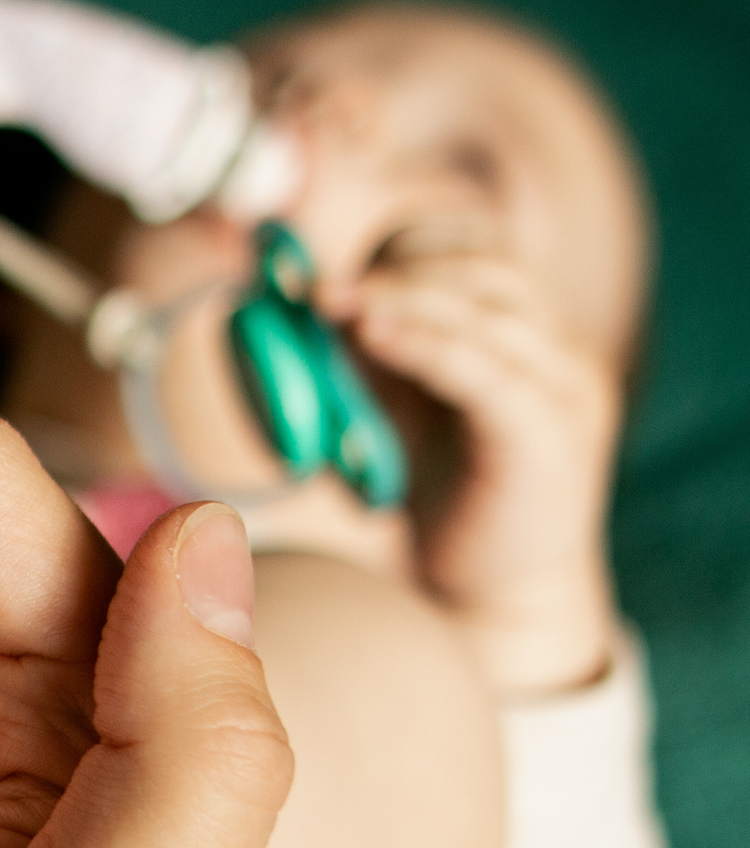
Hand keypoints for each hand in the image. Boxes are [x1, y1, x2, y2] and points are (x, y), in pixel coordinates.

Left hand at [349, 249, 621, 692]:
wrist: (496, 597)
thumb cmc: (440, 505)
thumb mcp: (391, 418)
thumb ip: (355, 366)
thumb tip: (286, 315)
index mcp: (519, 332)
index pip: (474, 250)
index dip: (403, 251)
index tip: (326, 273)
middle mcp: (552, 346)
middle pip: (482, 270)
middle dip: (397, 272)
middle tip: (316, 290)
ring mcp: (562, 385)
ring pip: (487, 311)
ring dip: (403, 299)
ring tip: (331, 302)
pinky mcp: (548, 432)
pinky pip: (487, 373)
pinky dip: (427, 346)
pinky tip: (371, 332)